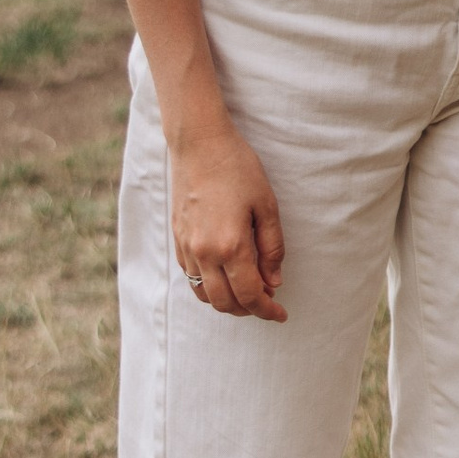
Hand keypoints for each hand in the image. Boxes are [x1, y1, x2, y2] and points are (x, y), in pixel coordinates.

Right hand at [169, 116, 286, 319]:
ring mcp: (187, 247)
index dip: (267, 310)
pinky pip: (191, 276)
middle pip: (224, 303)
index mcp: (230, 246)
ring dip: (227, 301)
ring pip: (204, 294)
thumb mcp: (267, 205)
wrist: (199, 143)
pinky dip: (209, 286)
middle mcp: (204, 253)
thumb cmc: (237, 168)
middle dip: (248, 310)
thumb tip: (274, 282)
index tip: (281, 314)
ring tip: (247, 291)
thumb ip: (272, 248)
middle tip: (267, 303)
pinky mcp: (177, 238)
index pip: (249, 295)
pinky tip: (225, 274)